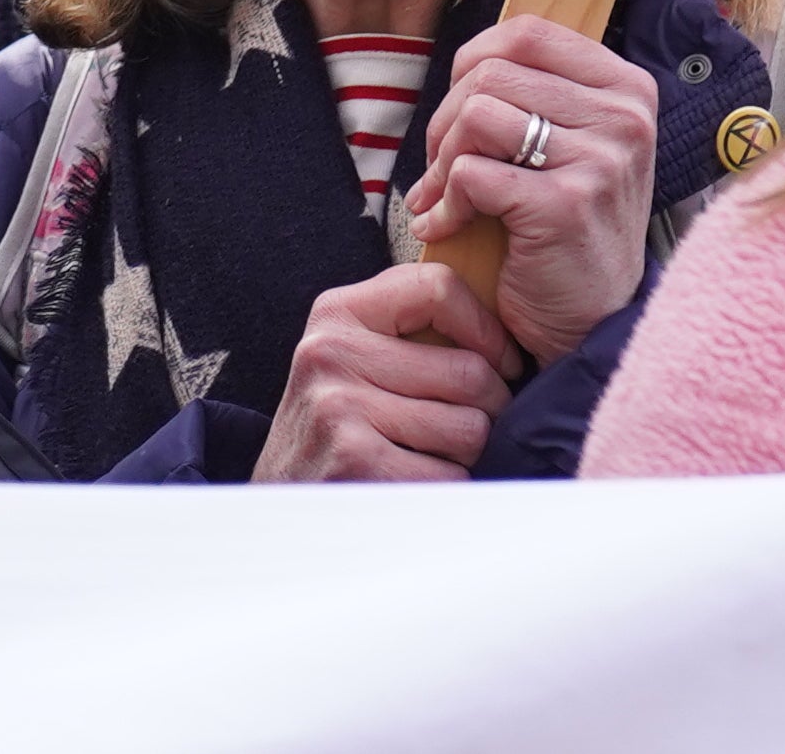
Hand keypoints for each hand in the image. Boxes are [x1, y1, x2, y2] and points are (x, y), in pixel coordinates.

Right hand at [250, 262, 517, 479]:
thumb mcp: (354, 356)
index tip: (501, 361)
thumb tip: (501, 320)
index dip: (488, 329)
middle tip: (475, 421)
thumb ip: (408, 327)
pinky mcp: (355, 460)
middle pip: (469, 371)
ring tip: (438, 453)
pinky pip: (451, 475)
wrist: (282, 499)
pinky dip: (450, 487)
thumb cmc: (338, 423)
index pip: (437, 286)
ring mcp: (340, 406)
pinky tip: (420, 481)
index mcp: (338, 312)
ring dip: (470, 452)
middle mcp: (333, 352)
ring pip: (469, 428)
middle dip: (491, 407)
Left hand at [402, 15, 662, 363]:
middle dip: (446, 120)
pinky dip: (444, 202)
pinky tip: (447, 226)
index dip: (473, 61)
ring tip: (444, 194)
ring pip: (476, 117)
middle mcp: (623, 118)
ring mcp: (600, 160)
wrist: (593, 320)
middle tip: (442, 165)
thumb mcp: (576, 146)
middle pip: (491, 74)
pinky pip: (471, 174)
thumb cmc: (571, 228)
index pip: (527, 33)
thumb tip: (469, 58)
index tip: (460, 108)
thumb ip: (539, 93)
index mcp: (626, 89)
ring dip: (442, 161)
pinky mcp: (565, 206)